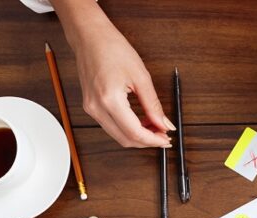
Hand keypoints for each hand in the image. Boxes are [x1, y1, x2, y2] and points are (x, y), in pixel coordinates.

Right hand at [52, 0, 171, 147]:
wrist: (89, 36)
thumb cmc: (112, 49)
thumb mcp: (141, 77)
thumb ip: (154, 105)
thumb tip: (164, 124)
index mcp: (109, 99)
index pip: (134, 133)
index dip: (153, 140)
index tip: (167, 139)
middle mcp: (96, 107)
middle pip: (125, 139)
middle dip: (147, 141)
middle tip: (164, 135)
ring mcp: (90, 108)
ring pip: (118, 135)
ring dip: (137, 136)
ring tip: (155, 128)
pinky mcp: (90, 106)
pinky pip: (111, 126)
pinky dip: (127, 128)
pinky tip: (141, 122)